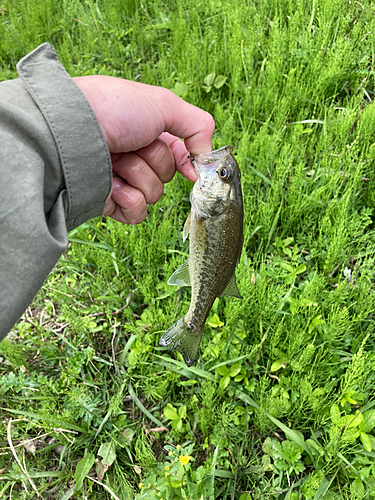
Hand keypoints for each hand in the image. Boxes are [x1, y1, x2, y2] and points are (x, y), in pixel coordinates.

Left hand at [73, 76, 214, 223]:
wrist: (71, 132)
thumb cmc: (114, 109)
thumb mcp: (164, 104)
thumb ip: (198, 125)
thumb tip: (207, 159)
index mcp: (147, 132)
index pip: (179, 155)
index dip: (187, 162)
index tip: (192, 168)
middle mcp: (135, 155)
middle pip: (166, 175)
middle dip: (155, 162)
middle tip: (133, 146)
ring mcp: (121, 179)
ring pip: (152, 194)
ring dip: (139, 178)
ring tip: (116, 162)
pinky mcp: (109, 201)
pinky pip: (136, 212)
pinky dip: (129, 200)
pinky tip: (112, 185)